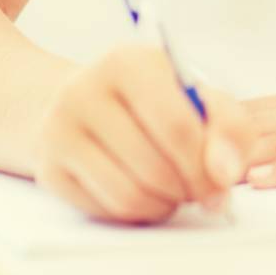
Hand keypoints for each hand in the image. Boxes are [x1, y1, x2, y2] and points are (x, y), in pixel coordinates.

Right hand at [34, 43, 257, 223]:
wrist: (83, 102)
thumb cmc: (151, 99)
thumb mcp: (194, 95)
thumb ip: (227, 126)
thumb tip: (225, 173)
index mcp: (129, 61)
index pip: (177, 125)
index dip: (207, 165)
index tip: (223, 183)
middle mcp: (85, 90)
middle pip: (154, 166)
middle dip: (189, 189)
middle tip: (202, 192)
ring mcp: (59, 131)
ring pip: (129, 195)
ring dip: (164, 205)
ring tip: (175, 192)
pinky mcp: (48, 170)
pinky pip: (106, 210)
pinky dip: (137, 213)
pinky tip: (147, 194)